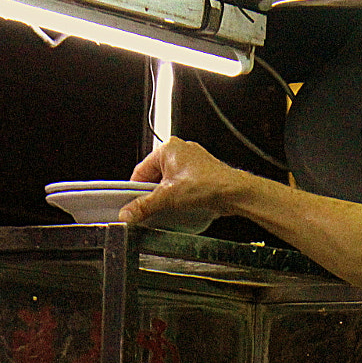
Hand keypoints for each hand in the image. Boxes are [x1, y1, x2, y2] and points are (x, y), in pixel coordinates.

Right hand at [119, 136, 256, 224]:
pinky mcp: (199, 173)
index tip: (132, 205)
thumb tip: (127, 214)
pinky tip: (181, 206)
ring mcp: (191, 162)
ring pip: (168, 182)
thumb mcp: (168, 197)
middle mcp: (179, 151)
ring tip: (169, 207)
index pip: (140, 171)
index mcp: (168, 148)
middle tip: (153, 208)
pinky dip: (178, 196)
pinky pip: (181, 185)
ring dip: (166, 196)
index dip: (135, 190)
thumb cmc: (209, 184)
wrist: (234, 193)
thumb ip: (144, 206)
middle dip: (153, 194)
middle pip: (154, 177)